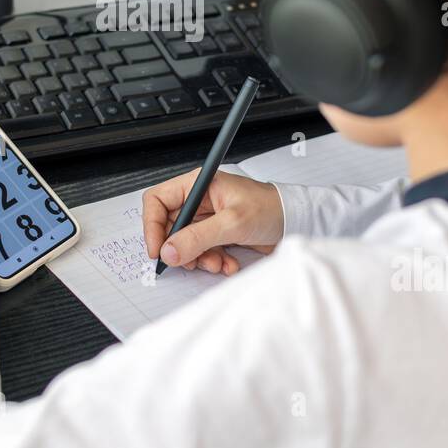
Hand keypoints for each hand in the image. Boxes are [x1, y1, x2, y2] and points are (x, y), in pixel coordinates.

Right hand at [142, 169, 283, 276]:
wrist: (296, 222)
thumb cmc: (270, 208)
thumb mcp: (232, 223)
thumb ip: (197, 238)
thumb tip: (169, 251)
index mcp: (198, 184)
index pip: (157, 200)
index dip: (152, 225)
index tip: (158, 249)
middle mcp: (199, 200)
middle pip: (169, 226)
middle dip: (179, 248)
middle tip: (189, 262)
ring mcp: (207, 219)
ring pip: (184, 243)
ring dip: (198, 258)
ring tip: (217, 263)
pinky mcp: (216, 234)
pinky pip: (201, 251)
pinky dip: (212, 261)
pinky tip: (228, 263)